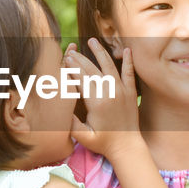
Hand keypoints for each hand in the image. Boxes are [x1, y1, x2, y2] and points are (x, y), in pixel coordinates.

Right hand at [66, 38, 140, 158]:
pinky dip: (128, 61)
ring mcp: (122, 91)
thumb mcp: (83, 136)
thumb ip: (70, 123)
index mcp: (97, 102)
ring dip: (99, 52)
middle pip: (92, 70)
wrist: (127, 147)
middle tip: (70, 50)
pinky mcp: (131, 92)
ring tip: (91, 40)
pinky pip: (129, 73)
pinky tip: (126, 50)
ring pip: (109, 66)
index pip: (81, 79)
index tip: (64, 58)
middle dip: (80, 58)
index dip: (71, 68)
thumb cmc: (103, 143)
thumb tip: (57, 108)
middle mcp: (110, 93)